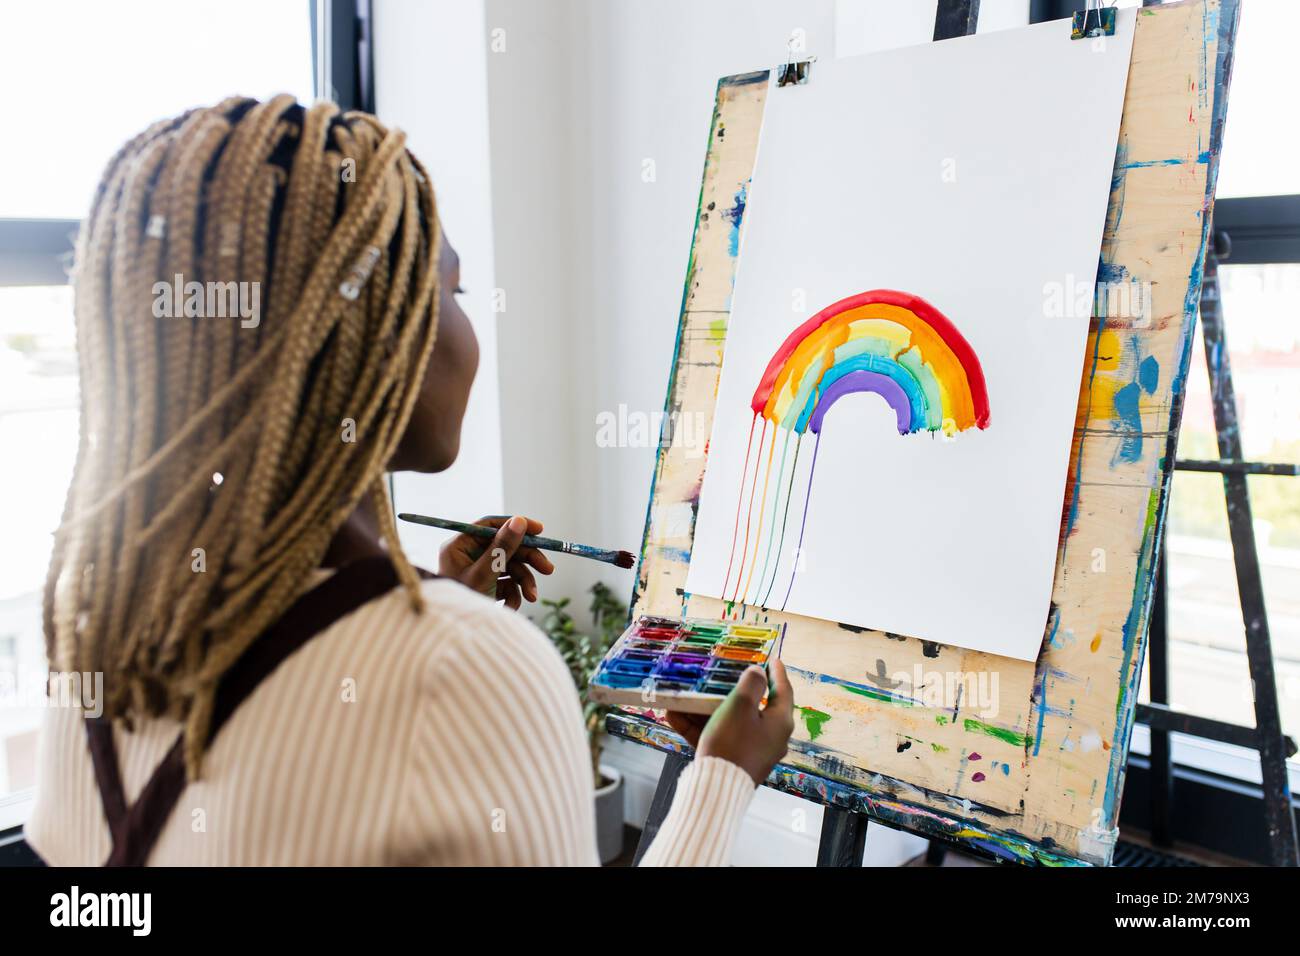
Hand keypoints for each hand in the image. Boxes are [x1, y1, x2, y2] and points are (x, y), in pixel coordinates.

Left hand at [438, 515, 554, 608]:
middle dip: (527, 561)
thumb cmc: (463, 606)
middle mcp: (468, 556)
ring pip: (510, 567)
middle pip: (505, 547)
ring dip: (524, 582)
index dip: (515, 525)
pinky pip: (507, 583)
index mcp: (459, 547)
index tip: (539, 530)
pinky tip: (510, 607)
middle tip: (548, 569)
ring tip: (532, 596)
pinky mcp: (486, 586)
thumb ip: (502, 547)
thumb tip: (519, 521)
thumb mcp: (485, 574)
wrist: (459, 640)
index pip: (490, 526)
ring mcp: (478, 572)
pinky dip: (514, 594)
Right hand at [664, 659, 794, 786]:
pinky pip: (716, 738)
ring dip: (705, 709)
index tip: (772, 658)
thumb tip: (758, 674)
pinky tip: (674, 716)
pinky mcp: (732, 762)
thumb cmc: (732, 744)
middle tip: (722, 675)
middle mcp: (770, 738)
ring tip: (686, 696)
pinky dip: (698, 727)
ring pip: (729, 722)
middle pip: (752, 706)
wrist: (716, 790)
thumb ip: (751, 684)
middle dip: (730, 690)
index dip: (776, 672)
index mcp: (779, 722)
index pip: (783, 690)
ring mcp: (751, 751)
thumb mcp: (741, 706)